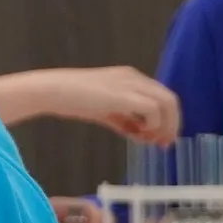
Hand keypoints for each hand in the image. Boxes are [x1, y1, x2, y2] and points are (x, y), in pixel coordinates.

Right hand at [30, 66, 180, 144]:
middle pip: (170, 100)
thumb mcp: (104, 110)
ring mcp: (131, 84)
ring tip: (150, 141)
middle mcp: (135, 78)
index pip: (161, 97)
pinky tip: (138, 134)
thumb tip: (139, 134)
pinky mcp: (125, 95)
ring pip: (167, 103)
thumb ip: (124, 120)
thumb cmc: (71, 99)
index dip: (167, 120)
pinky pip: (153, 110)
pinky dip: (151, 125)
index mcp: (130, 78)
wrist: (51, 91)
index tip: (159, 139)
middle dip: (171, 125)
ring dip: (165, 126)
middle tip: (162, 144)